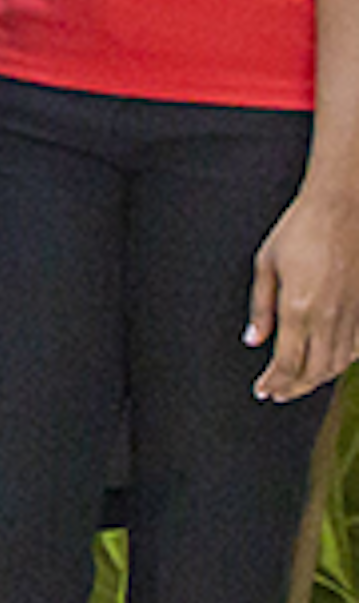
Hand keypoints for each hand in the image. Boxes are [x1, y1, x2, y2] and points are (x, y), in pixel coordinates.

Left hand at [247, 177, 358, 401]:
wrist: (344, 209)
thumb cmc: (302, 229)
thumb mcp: (266, 264)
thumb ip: (260, 307)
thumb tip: (253, 338)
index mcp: (299, 307)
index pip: (287, 362)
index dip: (274, 382)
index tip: (262, 390)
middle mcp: (330, 316)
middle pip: (314, 371)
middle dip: (293, 387)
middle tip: (277, 393)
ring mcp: (353, 314)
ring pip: (338, 363)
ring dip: (318, 379)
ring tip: (298, 383)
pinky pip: (357, 347)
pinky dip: (342, 362)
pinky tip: (330, 363)